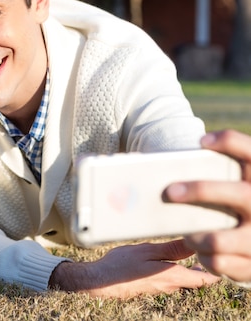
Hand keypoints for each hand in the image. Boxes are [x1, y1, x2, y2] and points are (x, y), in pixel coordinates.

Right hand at [50, 240, 219, 296]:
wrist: (100, 281)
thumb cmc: (120, 266)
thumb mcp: (146, 251)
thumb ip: (171, 249)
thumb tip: (194, 244)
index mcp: (173, 277)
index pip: (205, 278)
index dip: (213, 267)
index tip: (211, 251)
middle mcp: (170, 285)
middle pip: (195, 278)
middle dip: (200, 265)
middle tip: (199, 246)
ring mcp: (160, 287)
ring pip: (181, 278)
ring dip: (185, 266)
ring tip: (182, 247)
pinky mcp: (150, 286)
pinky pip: (168, 278)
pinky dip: (171, 268)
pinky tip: (162, 257)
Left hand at [164, 130, 250, 282]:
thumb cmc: (237, 211)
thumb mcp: (235, 191)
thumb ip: (216, 181)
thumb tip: (162, 174)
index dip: (230, 143)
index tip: (201, 141)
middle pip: (239, 194)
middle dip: (201, 191)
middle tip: (169, 192)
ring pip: (218, 238)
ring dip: (194, 236)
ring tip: (186, 232)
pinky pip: (217, 262)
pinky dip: (203, 256)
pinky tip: (200, 250)